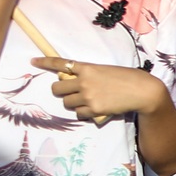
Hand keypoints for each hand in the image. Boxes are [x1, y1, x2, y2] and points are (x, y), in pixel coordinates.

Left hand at [35, 57, 165, 124]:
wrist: (142, 91)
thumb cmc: (128, 78)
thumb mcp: (106, 71)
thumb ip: (89, 74)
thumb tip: (75, 84)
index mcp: (87, 67)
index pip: (61, 63)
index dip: (45, 62)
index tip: (33, 61)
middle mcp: (83, 81)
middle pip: (57, 88)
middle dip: (61, 91)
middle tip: (70, 92)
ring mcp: (87, 96)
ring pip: (66, 103)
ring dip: (73, 103)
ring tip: (87, 101)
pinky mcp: (93, 109)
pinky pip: (79, 113)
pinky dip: (84, 112)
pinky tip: (95, 108)